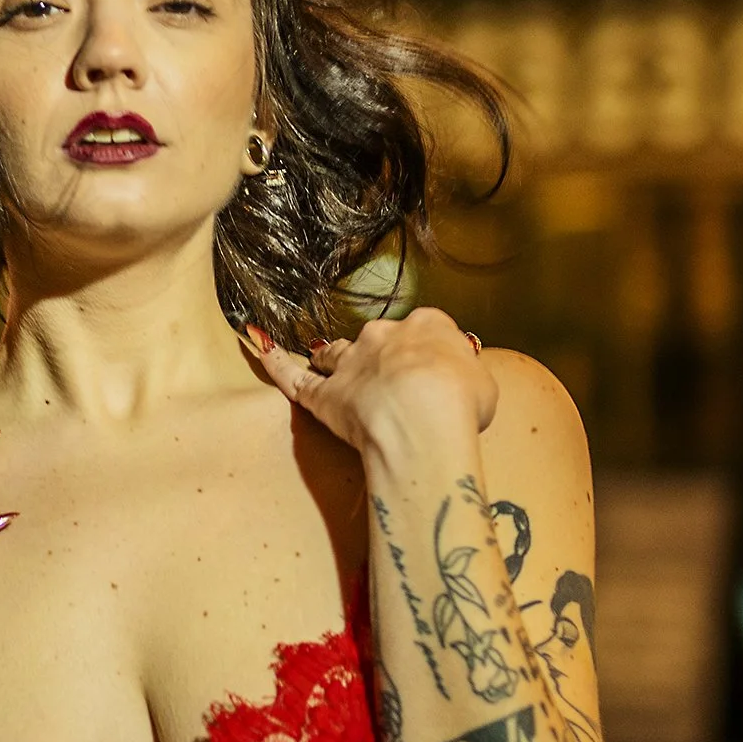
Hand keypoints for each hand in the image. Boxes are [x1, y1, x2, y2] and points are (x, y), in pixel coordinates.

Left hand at [244, 308, 498, 468]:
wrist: (425, 415)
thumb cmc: (461, 402)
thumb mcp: (484, 386)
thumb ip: (467, 377)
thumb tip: (463, 383)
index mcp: (428, 326)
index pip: (426, 331)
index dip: (428, 355)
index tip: (436, 374)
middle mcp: (385, 335)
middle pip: (379, 340)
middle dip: (383, 357)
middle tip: (394, 385)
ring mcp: (350, 362)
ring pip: (336, 353)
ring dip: (334, 357)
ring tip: (328, 362)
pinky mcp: (322, 392)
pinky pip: (292, 376)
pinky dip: (274, 361)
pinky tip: (258, 345)